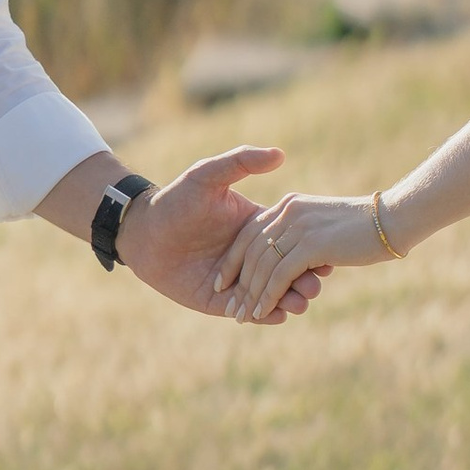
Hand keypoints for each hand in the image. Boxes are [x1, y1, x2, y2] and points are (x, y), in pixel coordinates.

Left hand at [117, 145, 326, 321]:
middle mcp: (251, 255)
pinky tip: (277, 315)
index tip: (326, 258)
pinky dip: (265, 315)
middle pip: (286, 272)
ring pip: (271, 295)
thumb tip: (280, 154)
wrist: (143, 232)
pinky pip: (248, 311)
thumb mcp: (208, 176)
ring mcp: (237, 280)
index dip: (309, 251)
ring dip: (288, 300)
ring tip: (300, 304)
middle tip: (315, 287)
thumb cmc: (175, 200)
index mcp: (256, 227)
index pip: (290, 242)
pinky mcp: (221, 302)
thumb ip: (241, 162)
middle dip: (303, 281)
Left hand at [214, 191, 388, 321]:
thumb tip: (296, 262)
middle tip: (231, 308)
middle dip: (237, 282)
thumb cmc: (366, 227)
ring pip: (262, 265)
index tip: (224, 283)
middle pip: (251, 250)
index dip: (235, 260)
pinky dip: (267, 296)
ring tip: (242, 316)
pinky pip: (279, 275)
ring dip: (250, 294)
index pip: (251, 233)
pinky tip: (261, 312)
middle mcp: (289, 212)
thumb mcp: (326, 225)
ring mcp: (299, 227)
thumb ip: (305, 237)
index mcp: (290, 206)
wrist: (395, 217)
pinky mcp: (311, 244)